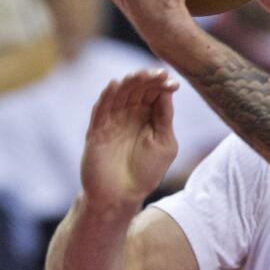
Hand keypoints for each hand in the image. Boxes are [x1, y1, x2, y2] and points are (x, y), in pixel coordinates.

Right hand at [81, 69, 178, 209]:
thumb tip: (167, 90)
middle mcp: (130, 115)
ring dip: (128, 83)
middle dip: (147, 80)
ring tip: (139, 74)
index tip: (173, 82)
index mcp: (149, 116)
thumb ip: (164, 118)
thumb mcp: (165, 143)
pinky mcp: (97, 131)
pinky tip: (114, 85)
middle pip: (137, 90)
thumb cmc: (147, 172)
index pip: (155, 93)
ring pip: (119, 95)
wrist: (122, 196)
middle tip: (158, 74)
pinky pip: (101, 110)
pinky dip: (106, 96)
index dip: (162, 85)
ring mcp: (112, 121)